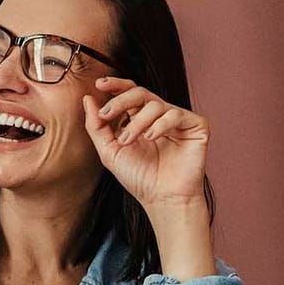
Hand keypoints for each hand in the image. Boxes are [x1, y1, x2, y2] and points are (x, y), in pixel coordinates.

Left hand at [82, 77, 208, 205]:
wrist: (162, 199)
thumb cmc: (139, 178)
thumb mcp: (109, 151)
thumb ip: (97, 126)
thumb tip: (87, 99)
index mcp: (140, 119)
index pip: (130, 93)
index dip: (116, 85)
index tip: (99, 85)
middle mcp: (159, 116)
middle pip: (140, 92)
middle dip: (120, 100)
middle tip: (106, 114)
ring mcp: (178, 121)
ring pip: (155, 104)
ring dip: (137, 122)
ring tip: (128, 141)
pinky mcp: (196, 126)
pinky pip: (176, 114)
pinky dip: (160, 124)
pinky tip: (151, 137)